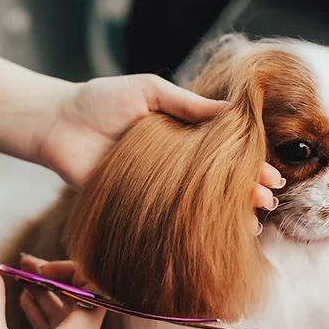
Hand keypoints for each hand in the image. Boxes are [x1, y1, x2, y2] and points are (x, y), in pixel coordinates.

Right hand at [0, 250, 105, 328]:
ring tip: (23, 286)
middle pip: (83, 304)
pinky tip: (29, 312)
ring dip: (51, 302)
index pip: (91, 287)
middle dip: (52, 282)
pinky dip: (52, 325)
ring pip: (76, 325)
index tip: (31, 264)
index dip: (63, 268)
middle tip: (23, 267)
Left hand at [35, 74, 284, 215]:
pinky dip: (188, 230)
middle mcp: (174, 164)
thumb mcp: (148, 90)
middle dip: (246, 194)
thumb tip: (231, 110)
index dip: (249, 165)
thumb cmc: (100, 100)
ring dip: (224, 216)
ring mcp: (157, 187)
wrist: (56, 123)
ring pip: (197, 204)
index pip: (224, 153)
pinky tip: (209, 238)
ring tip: (250, 227)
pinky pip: (166, 220)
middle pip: (217, 183)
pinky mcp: (135, 205)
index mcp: (182, 135)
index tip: (272, 177)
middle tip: (268, 204)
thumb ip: (186, 102)